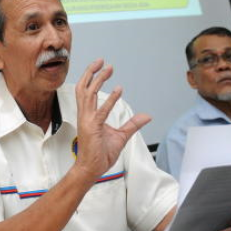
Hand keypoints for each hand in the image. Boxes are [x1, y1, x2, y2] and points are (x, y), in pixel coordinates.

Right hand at [74, 59, 150, 178]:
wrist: (92, 169)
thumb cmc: (101, 154)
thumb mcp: (121, 136)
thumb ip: (133, 124)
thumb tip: (146, 116)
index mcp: (88, 115)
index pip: (86, 91)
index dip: (92, 77)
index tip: (101, 67)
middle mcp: (85, 115)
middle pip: (84, 88)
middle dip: (91, 72)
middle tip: (102, 61)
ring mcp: (87, 120)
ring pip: (89, 94)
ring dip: (98, 80)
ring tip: (108, 69)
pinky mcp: (92, 128)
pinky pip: (101, 111)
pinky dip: (110, 100)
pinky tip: (119, 90)